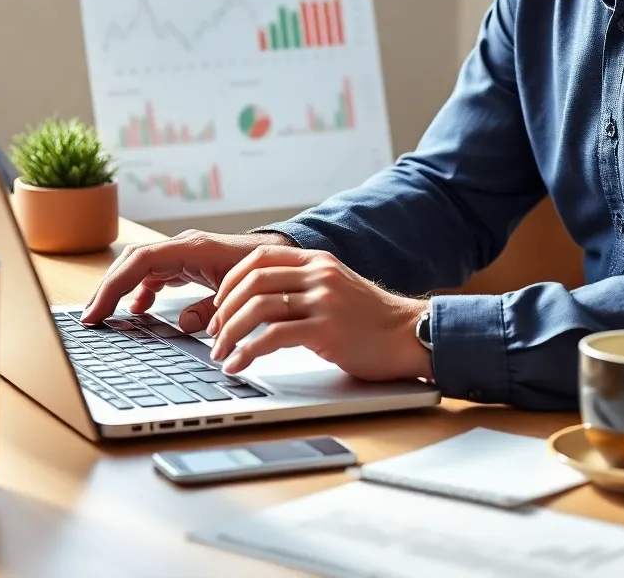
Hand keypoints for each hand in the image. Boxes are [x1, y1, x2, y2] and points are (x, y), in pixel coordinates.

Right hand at [79, 230, 293, 330]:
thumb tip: (182, 324)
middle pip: (133, 262)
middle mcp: (184, 246)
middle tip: (90, 318)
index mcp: (192, 248)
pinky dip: (142, 288)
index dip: (114, 286)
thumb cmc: (262, 270)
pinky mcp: (187, 261)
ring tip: (104, 315)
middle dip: (108, 288)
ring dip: (121, 288)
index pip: (140, 262)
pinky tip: (138, 309)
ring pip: (141, 266)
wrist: (281, 253)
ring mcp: (184, 253)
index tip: (97, 311)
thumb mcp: (237, 294)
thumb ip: (210, 309)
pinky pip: (155, 272)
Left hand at [207, 244, 431, 382]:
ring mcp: (323, 301)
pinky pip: (273, 338)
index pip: (259, 258)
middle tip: (214, 333)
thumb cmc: (371, 320)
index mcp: (317, 261)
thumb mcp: (336, 288)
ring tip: (221, 353)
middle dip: (224, 309)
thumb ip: (304, 286)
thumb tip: (260, 300)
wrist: (409, 334)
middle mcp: (318, 275)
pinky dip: (247, 352)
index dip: (231, 280)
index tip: (218, 303)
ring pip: (258, 307)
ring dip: (230, 332)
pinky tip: (238, 365)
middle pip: (253, 281)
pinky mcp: (327, 330)